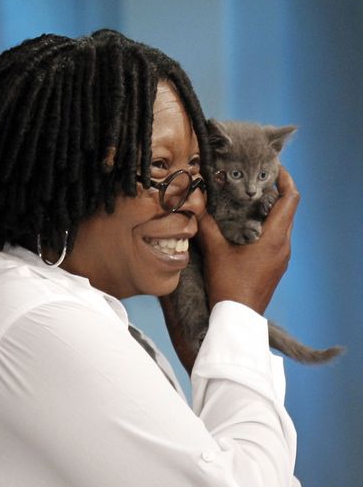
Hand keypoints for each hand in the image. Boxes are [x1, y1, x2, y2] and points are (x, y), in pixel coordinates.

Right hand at [197, 167, 299, 314]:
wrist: (237, 319)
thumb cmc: (228, 286)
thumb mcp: (215, 252)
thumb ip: (206, 225)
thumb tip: (196, 203)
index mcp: (275, 238)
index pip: (290, 199)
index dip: (285, 179)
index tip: (273, 167)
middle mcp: (284, 246)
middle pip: (288, 209)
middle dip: (275, 192)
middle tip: (255, 180)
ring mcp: (281, 258)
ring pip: (283, 224)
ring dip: (270, 210)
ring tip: (248, 200)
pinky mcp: (275, 267)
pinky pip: (277, 239)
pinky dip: (267, 226)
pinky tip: (246, 226)